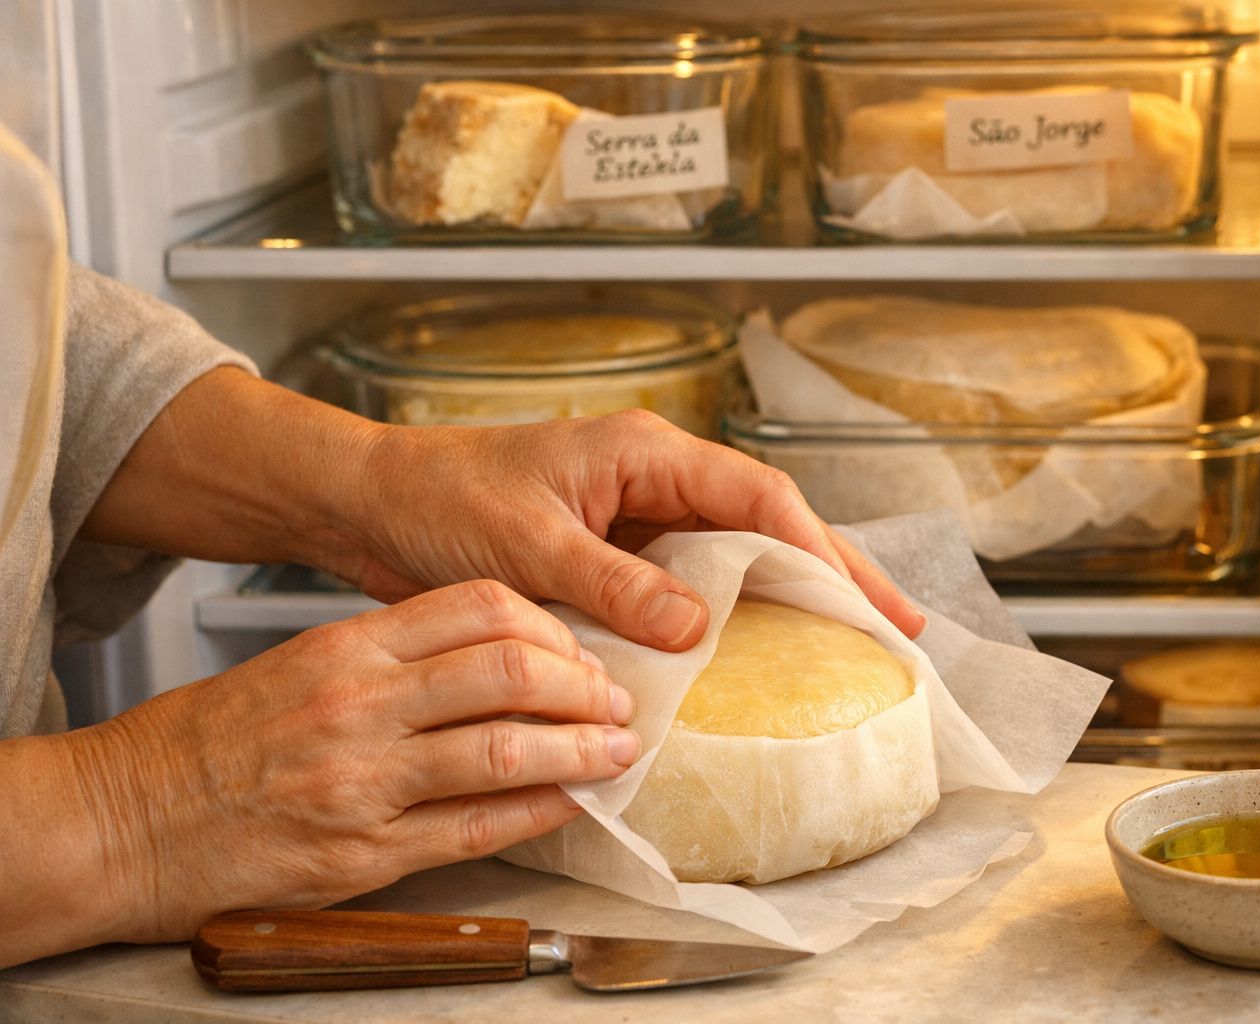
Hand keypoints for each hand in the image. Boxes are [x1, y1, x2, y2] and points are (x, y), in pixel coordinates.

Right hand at [3, 581, 636, 960]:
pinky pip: (476, 826)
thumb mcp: (296, 666)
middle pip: (508, 669)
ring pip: (505, 748)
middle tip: (615, 698)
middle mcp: (361, 705)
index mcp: (347, 647)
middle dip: (582, 684)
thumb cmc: (205, 743)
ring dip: (579, 749)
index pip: (479, 607)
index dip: (551, 625)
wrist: (119, 820)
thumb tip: (486, 656)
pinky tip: (572, 802)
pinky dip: (538, 811)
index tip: (581, 645)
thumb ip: (388, 657)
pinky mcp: (363, 853)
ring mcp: (364, 781)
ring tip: (615, 749)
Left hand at [332, 409, 926, 649]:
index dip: (817, 550)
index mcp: (643, 454)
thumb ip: (615, 583)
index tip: (860, 603)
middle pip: (768, 523)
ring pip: (738, 556)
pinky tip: (756, 658)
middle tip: (897, 626)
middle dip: (834, 571)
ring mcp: (638, 519)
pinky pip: (689, 588)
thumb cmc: (441, 501)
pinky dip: (728, 620)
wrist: (373, 507)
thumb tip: (697, 628)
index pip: (757, 496)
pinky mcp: (615, 557)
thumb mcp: (529, 545)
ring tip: (852, 643)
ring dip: (792, 597)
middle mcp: (653, 480)